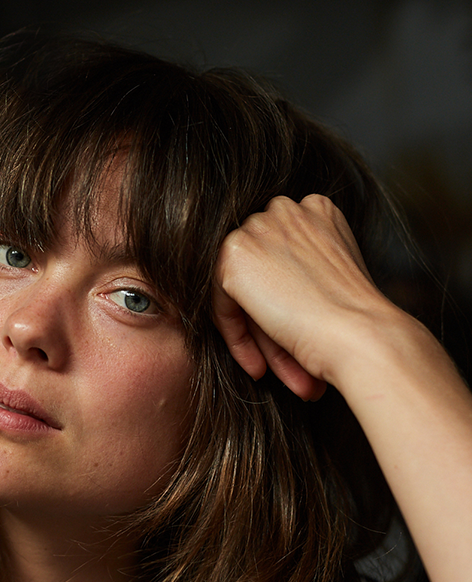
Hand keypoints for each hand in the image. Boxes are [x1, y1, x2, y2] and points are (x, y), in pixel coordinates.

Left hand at [212, 194, 381, 400]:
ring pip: (241, 291)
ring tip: (276, 372)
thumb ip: (299, 272)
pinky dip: (235, 337)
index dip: (287, 303)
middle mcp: (286, 209)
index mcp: (317, 210)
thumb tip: (270, 296)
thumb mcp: (331, 279)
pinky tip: (258, 365)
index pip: (282, 258)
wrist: (360, 335)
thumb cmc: (357, 320)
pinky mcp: (234, 255)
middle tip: (287, 366)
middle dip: (269, 324)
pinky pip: (221, 304)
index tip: (297, 337)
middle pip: (260, 274)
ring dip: (258, 336)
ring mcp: (258, 228)